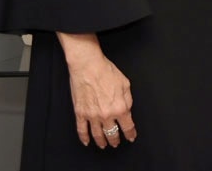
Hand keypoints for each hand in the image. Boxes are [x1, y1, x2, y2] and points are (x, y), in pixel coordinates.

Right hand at [59, 33, 136, 148]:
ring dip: (101, 141)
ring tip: (104, 145)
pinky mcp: (80, 113)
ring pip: (97, 135)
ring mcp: (92, 116)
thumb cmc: (107, 72)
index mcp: (120, 108)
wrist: (88, 66)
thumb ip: (128, 100)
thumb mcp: (126, 84)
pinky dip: (84, 138)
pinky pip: (81, 130)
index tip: (131, 137)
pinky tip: (87, 142)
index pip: (127, 126)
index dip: (130, 134)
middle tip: (116, 143)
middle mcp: (106, 115)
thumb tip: (127, 110)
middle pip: (112, 133)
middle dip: (115, 140)